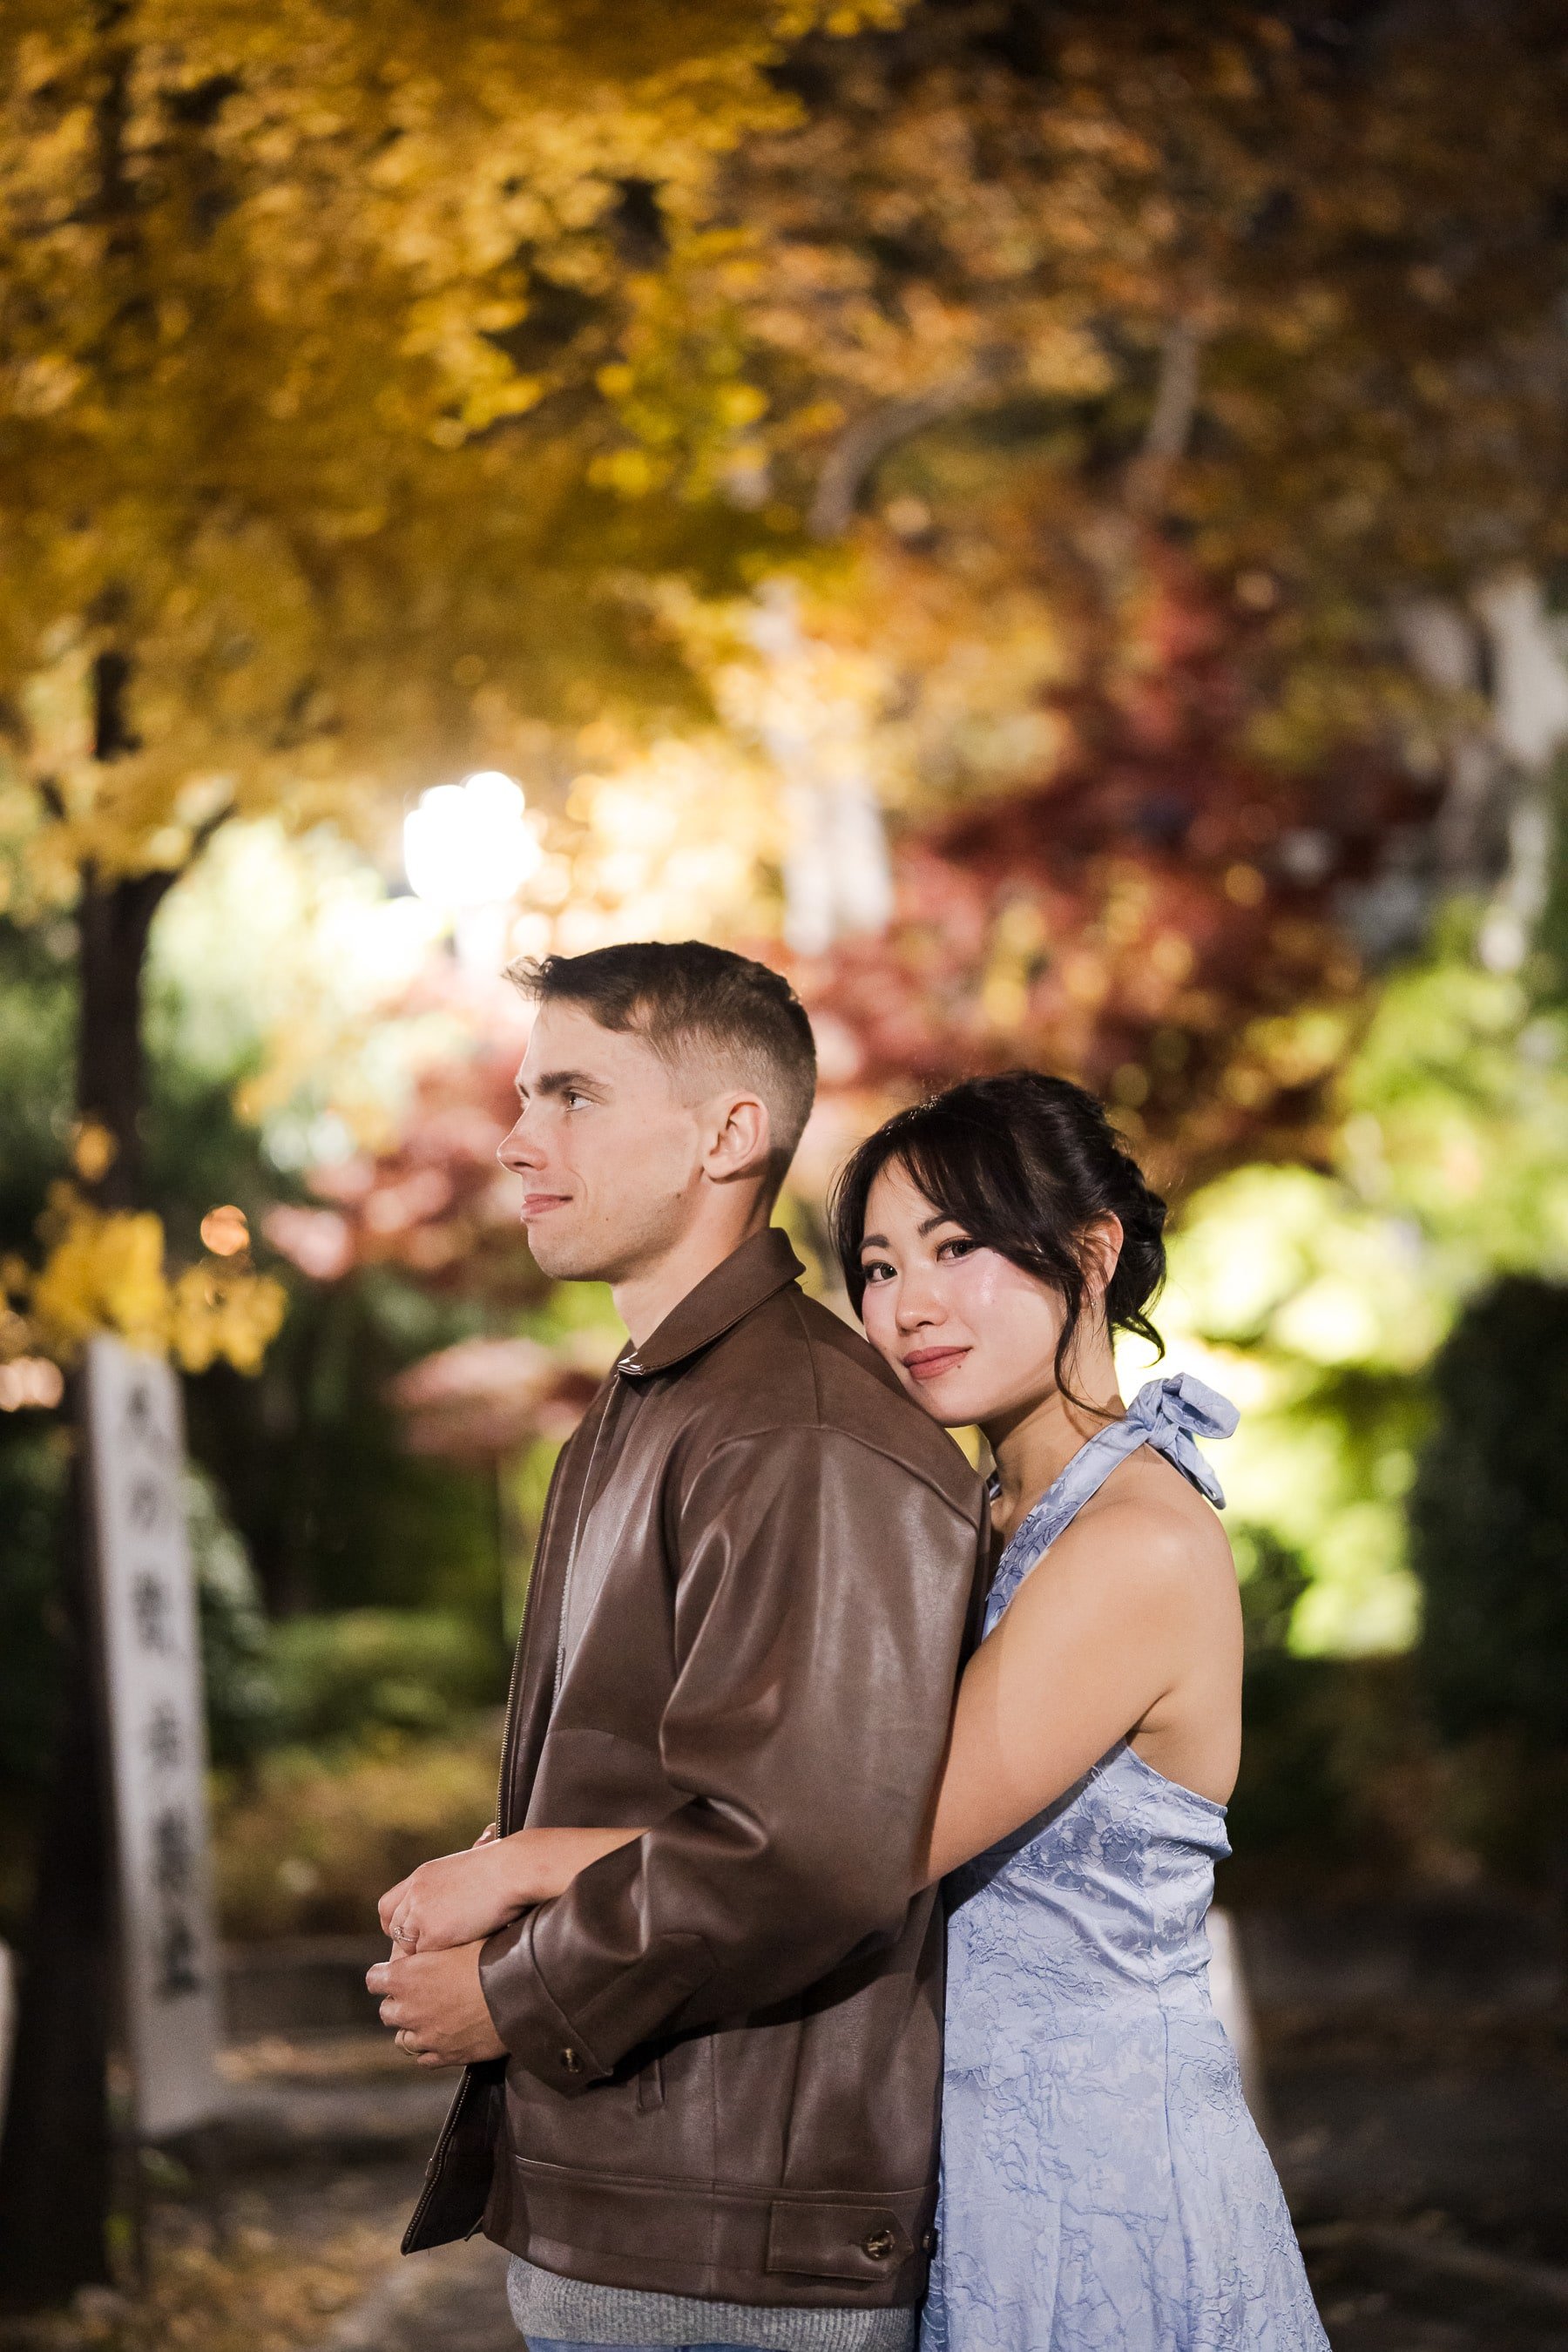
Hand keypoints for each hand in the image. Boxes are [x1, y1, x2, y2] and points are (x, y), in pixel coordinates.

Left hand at [366, 1942, 506, 2068]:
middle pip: (386, 2012)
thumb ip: (434, 1949)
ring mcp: (424, 2036)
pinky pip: (424, 2058)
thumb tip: (432, 1945)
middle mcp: (408, 2010)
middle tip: (419, 1995)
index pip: (374, 1979)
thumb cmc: (490, 1957)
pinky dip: (430, 2049)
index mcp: (405, 1977)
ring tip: (432, 2019)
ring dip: (412, 2029)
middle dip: (399, 2003)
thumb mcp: (456, 1940)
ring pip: (402, 2040)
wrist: (517, 1991)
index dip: (384, 1975)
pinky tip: (445, 2037)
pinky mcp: (443, 2056)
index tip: (396, 1973)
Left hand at [378, 1833, 530, 1953]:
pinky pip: (425, 1956)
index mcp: (421, 1876)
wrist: (512, 1870)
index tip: (412, 1932)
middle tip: (429, 1950)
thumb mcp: (465, 1869)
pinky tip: (456, 1953)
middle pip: (394, 1928)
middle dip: (408, 1941)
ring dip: (425, 1951)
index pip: (388, 1906)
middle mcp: (414, 1894)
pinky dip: (438, 1958)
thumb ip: (450, 1884)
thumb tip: (461, 1883)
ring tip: (447, 1953)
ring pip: (407, 1945)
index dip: (398, 1922)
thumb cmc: (503, 1866)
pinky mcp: (433, 1934)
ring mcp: (420, 1914)